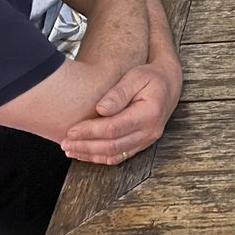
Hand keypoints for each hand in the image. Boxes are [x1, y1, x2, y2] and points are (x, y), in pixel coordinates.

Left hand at [62, 60, 182, 164]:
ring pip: (114, 155)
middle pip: (112, 146)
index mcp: (149, 113)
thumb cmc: (150, 77)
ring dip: (90, 154)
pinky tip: (85, 153)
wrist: (168, 84)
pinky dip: (100, 157)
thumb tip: (100, 109)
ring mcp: (147, 140)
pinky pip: (119, 156)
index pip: (114, 128)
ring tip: (70, 149)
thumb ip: (118, 93)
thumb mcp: (135, 76)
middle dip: (86, 146)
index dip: (90, 131)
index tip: (72, 129)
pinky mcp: (141, 144)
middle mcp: (150, 131)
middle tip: (65, 143)